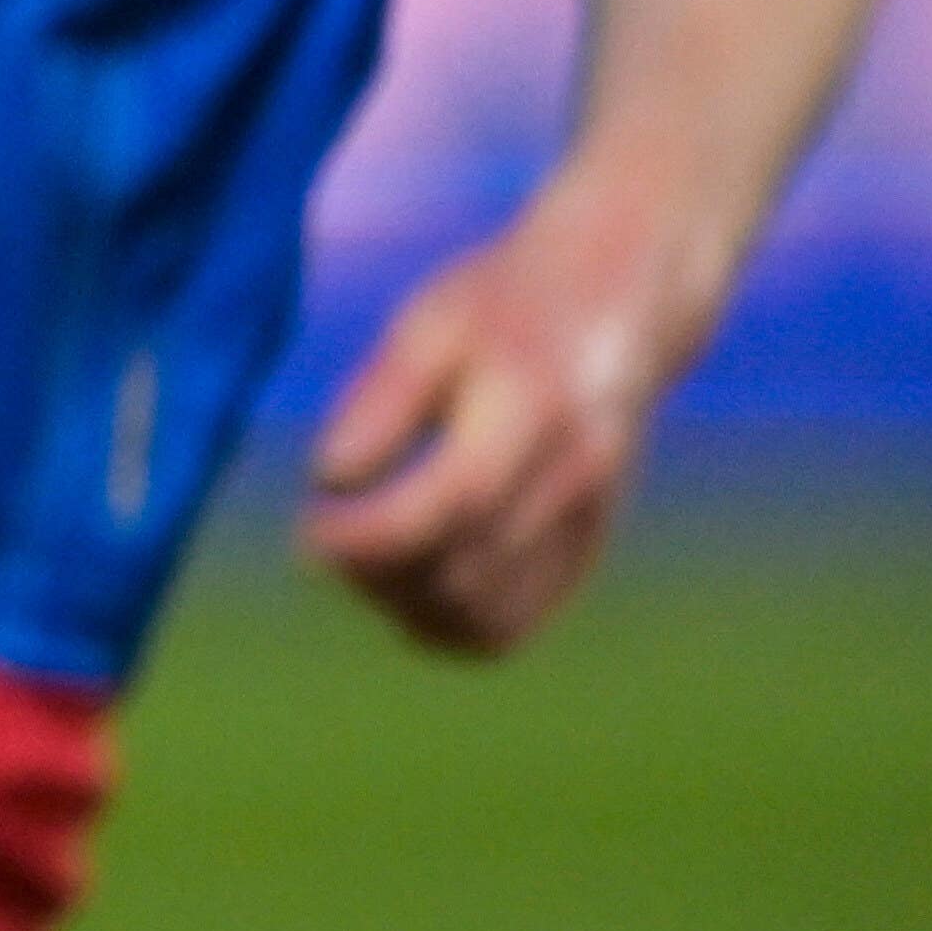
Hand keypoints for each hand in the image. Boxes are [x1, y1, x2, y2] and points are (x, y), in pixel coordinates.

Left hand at [298, 159, 706, 655]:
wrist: (621, 304)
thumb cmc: (506, 304)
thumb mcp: (429, 323)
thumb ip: (381, 399)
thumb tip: (329, 478)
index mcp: (533, 406)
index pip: (455, 501)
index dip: (372, 534)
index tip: (310, 528)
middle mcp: (574, 474)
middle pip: (467, 570)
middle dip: (373, 573)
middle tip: (322, 535)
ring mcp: (589, 521)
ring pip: (488, 616)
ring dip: (404, 606)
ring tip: (359, 558)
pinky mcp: (586, 549)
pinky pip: (512, 624)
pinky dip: (446, 626)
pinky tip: (401, 589)